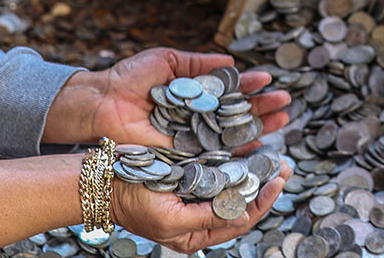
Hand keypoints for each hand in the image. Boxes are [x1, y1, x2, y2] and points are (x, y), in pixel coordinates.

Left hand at [45, 47, 290, 147]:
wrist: (102, 103)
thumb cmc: (129, 78)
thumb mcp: (166, 60)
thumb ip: (198, 63)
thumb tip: (230, 60)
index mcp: (193, 92)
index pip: (229, 89)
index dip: (250, 85)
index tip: (269, 80)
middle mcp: (196, 115)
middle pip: (237, 113)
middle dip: (262, 108)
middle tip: (286, 103)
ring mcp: (192, 136)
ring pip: (232, 134)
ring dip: (258, 128)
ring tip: (282, 121)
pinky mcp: (184, 154)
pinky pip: (214, 155)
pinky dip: (237, 153)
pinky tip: (258, 148)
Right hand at [112, 161, 290, 251]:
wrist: (100, 182)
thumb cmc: (130, 202)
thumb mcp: (169, 217)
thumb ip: (206, 217)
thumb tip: (241, 216)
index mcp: (195, 235)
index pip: (239, 221)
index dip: (262, 201)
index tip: (278, 181)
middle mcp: (198, 217)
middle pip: (241, 203)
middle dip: (264, 185)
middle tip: (283, 165)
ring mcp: (192, 195)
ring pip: (232, 186)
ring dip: (253, 171)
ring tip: (271, 156)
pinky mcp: (186, 175)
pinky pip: (216, 170)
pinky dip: (234, 160)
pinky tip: (246, 148)